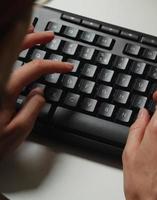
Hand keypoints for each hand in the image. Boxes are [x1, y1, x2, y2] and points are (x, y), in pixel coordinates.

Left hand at [0, 27, 72, 158]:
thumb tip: (40, 93)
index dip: (53, 65)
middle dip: (34, 39)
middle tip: (49, 36)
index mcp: (4, 90)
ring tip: (32, 34)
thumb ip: (33, 109)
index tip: (67, 67)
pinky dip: (9, 53)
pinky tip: (14, 53)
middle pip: (14, 49)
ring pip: (4, 53)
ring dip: (18, 41)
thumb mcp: (17, 132)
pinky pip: (1, 63)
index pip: (34, 68)